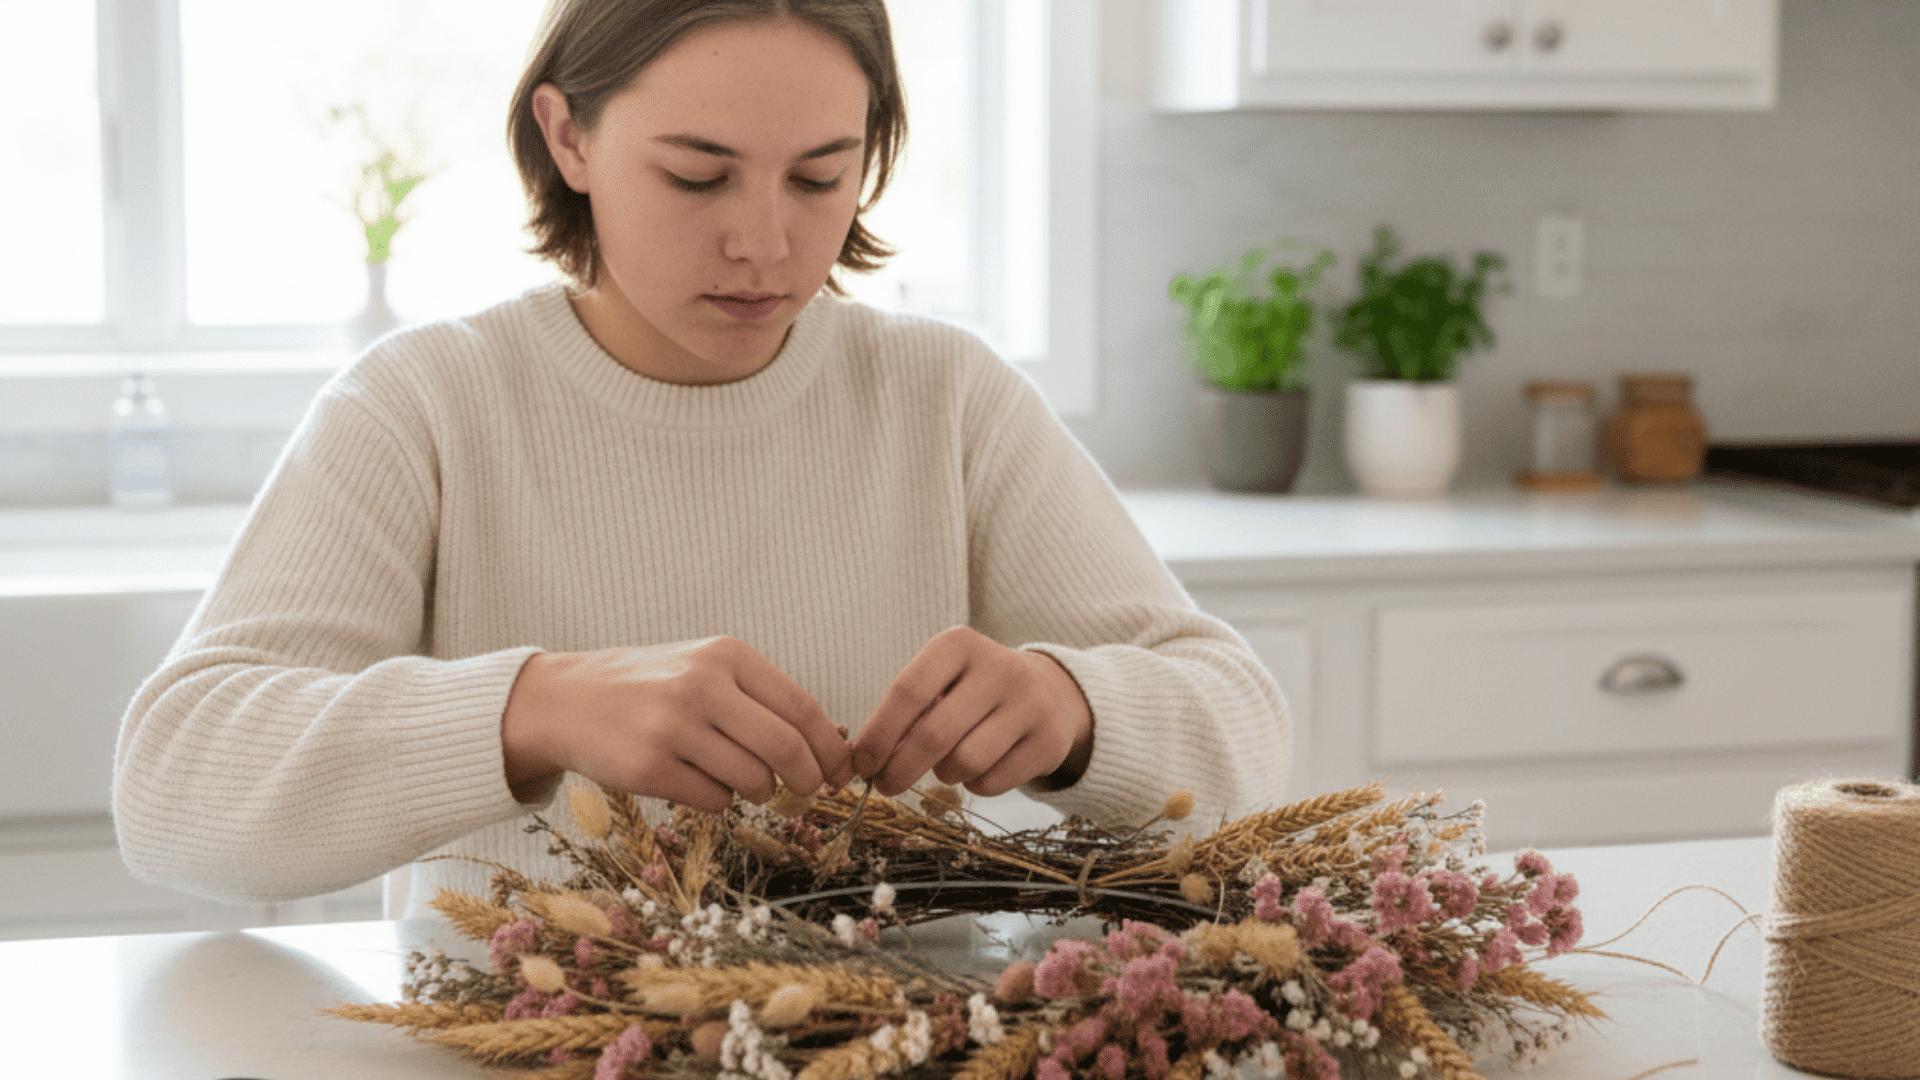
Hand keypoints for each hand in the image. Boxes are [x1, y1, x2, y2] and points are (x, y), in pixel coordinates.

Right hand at [500, 637, 852, 812]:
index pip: (802, 708)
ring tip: (739, 779)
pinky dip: (719, 800)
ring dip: (759, 791)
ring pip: (754, 780)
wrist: (566, 700)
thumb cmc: (650, 688)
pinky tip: (696, 781)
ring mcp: (673, 728)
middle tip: (807, 791)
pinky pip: (715, 800)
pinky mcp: (649, 768)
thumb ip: (762, 701)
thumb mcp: (705, 670)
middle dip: (808, 779)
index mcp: (726, 655)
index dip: (830, 747)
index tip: (841, 770)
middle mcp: (701, 686)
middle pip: (786, 748)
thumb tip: (831, 751)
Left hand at [851, 626, 1092, 797]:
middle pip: (934, 734)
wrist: (1045, 693)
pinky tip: (979, 768)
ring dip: (943, 775)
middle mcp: (1000, 667)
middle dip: (900, 768)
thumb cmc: (970, 692)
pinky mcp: (1050, 740)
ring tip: (944, 765)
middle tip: (886, 785)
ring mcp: (1030, 703)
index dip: (879, 734)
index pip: (908, 691)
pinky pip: (992, 781)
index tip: (861, 764)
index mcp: (960, 644)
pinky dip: (974, 785)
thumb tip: (863, 761)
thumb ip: (904, 714)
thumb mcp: (939, 682)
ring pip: (965, 762)